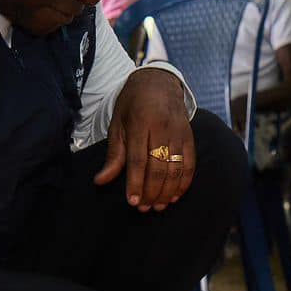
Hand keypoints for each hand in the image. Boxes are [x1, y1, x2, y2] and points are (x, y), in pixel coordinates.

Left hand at [94, 67, 194, 211]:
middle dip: (151, 192)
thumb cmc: (132, 104)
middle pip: (159, 167)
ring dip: (167, 191)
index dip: (136, 183)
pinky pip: (190, 163)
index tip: (133, 202)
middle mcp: (162, 127)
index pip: (138, 159)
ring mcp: (179, 131)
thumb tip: (101, 181)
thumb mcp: (118, 124)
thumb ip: (113, 154)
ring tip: (157, 206)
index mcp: (140, 123)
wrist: (158, 81)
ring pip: (176, 168)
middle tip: (144, 209)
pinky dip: (184, 182)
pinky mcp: (190, 136)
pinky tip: (175, 195)